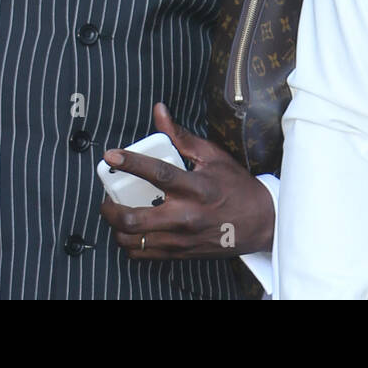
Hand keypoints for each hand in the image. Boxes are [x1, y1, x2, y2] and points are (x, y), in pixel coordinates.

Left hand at [99, 102, 273, 259]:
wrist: (259, 223)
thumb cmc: (236, 186)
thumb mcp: (213, 156)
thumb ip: (181, 136)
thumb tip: (159, 112)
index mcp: (196, 188)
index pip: (158, 174)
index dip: (131, 163)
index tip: (111, 156)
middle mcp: (185, 217)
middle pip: (133, 218)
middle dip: (110, 208)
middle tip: (108, 196)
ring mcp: (180, 239)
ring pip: (132, 240)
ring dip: (116, 226)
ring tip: (118, 212)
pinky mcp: (179, 254)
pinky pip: (141, 254)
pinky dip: (129, 242)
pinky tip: (132, 229)